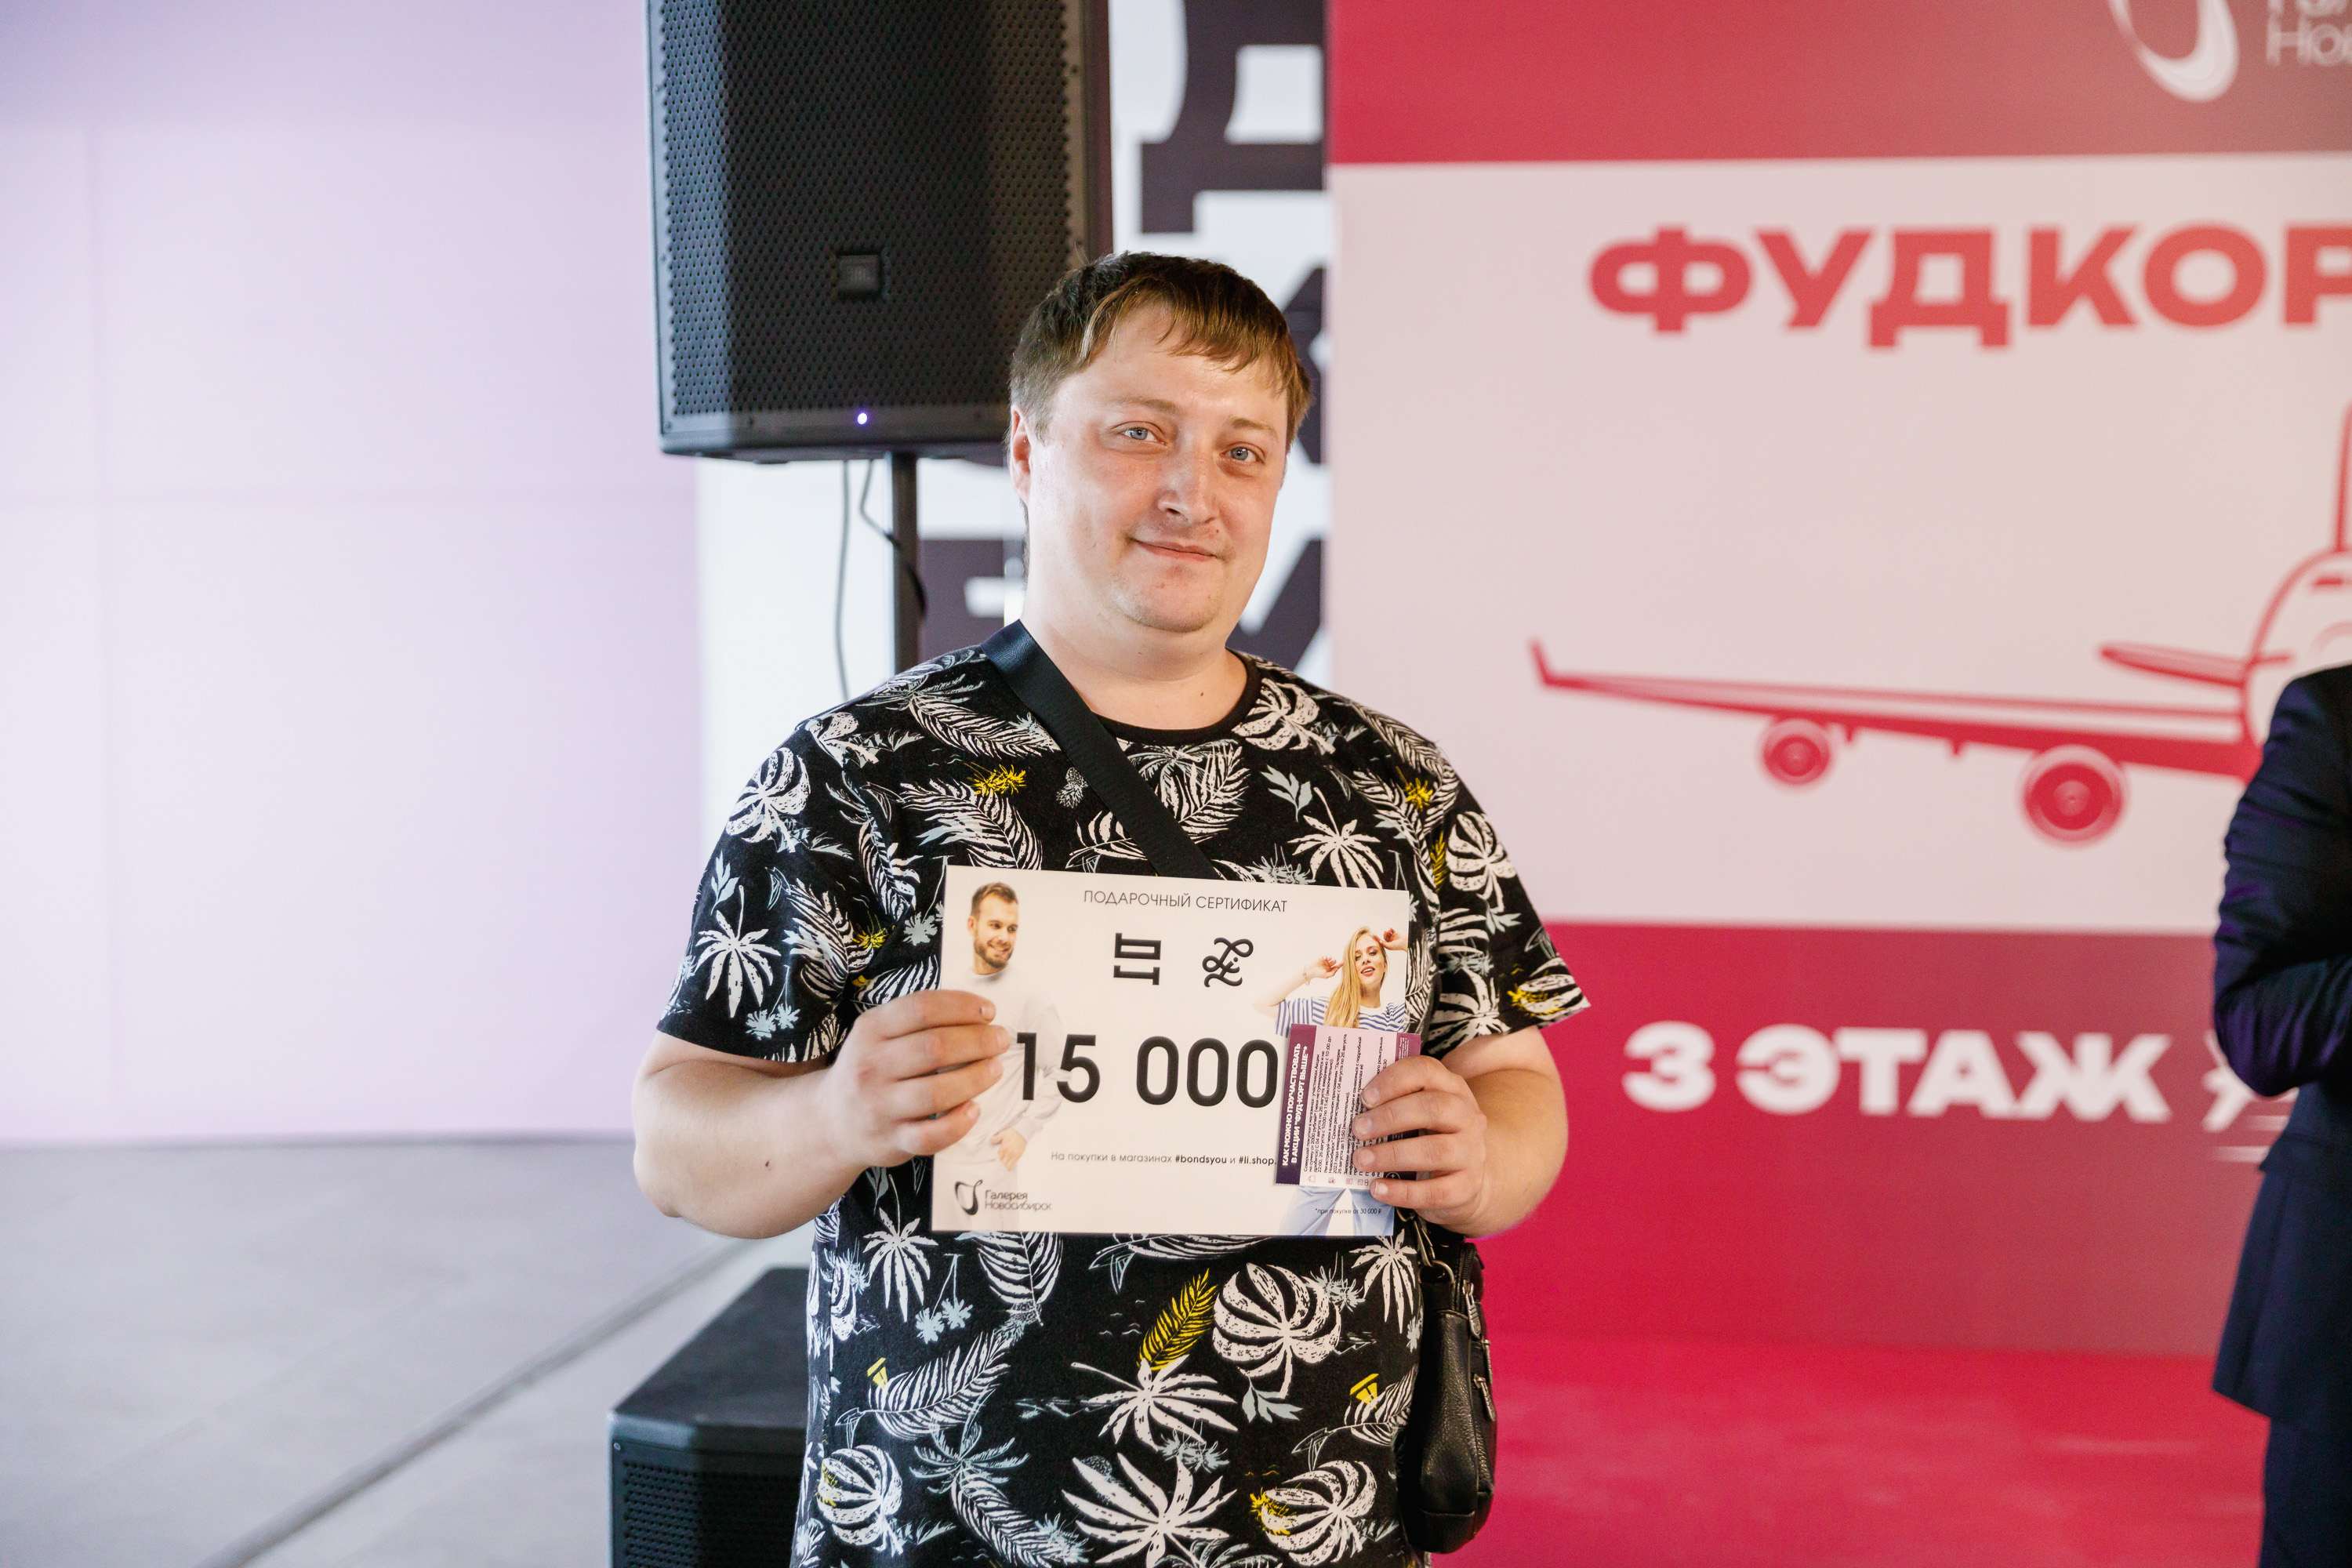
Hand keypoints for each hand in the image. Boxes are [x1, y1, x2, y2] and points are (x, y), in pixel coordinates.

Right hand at [814, 989, 1009, 1168]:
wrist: (833, 1121)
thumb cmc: (871, 1069)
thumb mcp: (878, 1034)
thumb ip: (918, 1020)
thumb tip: (979, 1014)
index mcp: (870, 1031)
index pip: (922, 1008)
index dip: (962, 1006)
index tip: (989, 1011)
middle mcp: (871, 1067)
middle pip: (935, 1048)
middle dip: (978, 1041)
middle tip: (1000, 1039)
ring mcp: (879, 1107)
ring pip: (937, 1092)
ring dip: (975, 1078)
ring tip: (995, 1068)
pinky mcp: (891, 1141)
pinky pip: (931, 1136)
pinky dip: (959, 1123)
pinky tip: (975, 1109)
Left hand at [989, 1129, 1026, 1169]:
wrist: (1023, 1133)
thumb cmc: (1012, 1133)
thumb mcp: (1003, 1133)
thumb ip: (996, 1138)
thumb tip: (990, 1142)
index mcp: (1004, 1148)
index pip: (999, 1156)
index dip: (999, 1156)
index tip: (1001, 1155)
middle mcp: (1008, 1153)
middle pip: (1002, 1162)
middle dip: (1002, 1161)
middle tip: (1003, 1160)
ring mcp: (1014, 1155)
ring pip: (1007, 1165)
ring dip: (1005, 1165)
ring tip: (1006, 1163)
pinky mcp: (1019, 1156)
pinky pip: (1013, 1165)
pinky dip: (1010, 1167)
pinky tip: (1009, 1166)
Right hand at [1312, 955, 1340, 978]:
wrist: (1310, 971)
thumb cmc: (1318, 974)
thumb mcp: (1326, 975)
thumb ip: (1332, 973)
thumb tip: (1337, 968)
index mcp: (1330, 970)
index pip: (1336, 967)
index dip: (1340, 965)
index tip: (1343, 962)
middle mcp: (1328, 965)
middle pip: (1334, 962)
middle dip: (1335, 961)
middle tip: (1334, 961)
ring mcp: (1325, 961)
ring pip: (1331, 958)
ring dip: (1331, 958)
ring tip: (1329, 959)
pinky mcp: (1322, 958)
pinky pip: (1326, 956)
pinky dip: (1326, 957)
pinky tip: (1325, 958)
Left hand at [1350, 1054, 1489, 1230]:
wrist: (1464, 1182)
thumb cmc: (1430, 1138)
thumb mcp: (1419, 1114)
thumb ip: (1394, 1103)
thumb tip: (1347, 1105)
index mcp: (1452, 1089)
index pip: (1426, 1071)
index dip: (1394, 1081)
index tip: (1365, 1097)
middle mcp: (1468, 1117)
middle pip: (1434, 1108)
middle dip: (1390, 1117)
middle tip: (1358, 1129)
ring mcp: (1471, 1153)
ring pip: (1435, 1151)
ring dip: (1392, 1155)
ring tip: (1361, 1160)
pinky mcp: (1467, 1187)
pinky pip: (1435, 1191)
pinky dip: (1402, 1191)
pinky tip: (1377, 1188)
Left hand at [1380, 927, 1403, 949]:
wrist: (1405, 942)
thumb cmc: (1397, 946)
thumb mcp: (1389, 946)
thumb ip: (1383, 943)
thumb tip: (1379, 941)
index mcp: (1388, 945)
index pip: (1382, 941)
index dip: (1378, 938)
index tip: (1373, 935)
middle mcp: (1390, 941)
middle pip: (1385, 936)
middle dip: (1384, 934)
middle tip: (1385, 932)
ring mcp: (1393, 937)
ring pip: (1388, 933)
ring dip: (1387, 932)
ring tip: (1389, 931)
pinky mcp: (1396, 933)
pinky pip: (1391, 930)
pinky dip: (1390, 929)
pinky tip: (1390, 929)